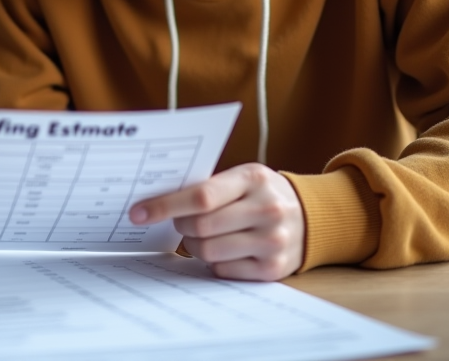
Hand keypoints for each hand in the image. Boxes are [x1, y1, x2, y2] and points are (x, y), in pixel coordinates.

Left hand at [129, 162, 304, 280]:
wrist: (310, 217)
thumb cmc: (261, 194)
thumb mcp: (243, 178)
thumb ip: (209, 187)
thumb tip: (155, 200)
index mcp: (254, 178)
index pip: (201, 196)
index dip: (165, 205)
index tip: (138, 212)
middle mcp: (267, 209)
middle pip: (201, 226)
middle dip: (181, 226)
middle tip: (181, 223)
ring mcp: (272, 241)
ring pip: (209, 251)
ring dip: (195, 246)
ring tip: (202, 236)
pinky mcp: (272, 269)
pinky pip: (223, 270)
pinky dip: (214, 261)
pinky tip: (223, 249)